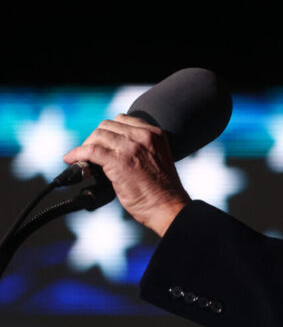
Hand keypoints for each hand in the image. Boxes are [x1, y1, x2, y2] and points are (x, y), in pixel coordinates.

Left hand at [63, 114, 190, 235]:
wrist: (167, 206)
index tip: (101, 142)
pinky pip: (90, 151)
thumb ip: (139, 148)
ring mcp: (131, 147)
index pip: (122, 120)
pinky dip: (77, 153)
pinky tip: (71, 160)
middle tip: (90, 153)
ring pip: (97, 135)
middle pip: (107, 125)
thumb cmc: (162, 190)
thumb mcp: (157, 158)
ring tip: (82, 159)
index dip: (108, 131)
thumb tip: (111, 149)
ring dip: (86, 146)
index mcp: (155, 134)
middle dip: (95, 138)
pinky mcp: (118, 161)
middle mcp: (144, 136)